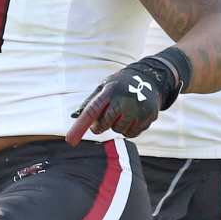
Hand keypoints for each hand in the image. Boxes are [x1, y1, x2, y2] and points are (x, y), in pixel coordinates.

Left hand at [66, 55, 183, 144]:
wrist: (149, 79)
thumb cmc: (120, 85)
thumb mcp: (104, 87)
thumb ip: (91, 102)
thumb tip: (74, 115)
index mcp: (110, 91)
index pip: (91, 111)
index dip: (80, 127)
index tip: (71, 140)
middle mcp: (124, 100)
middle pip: (105, 124)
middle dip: (100, 125)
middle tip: (101, 122)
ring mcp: (137, 110)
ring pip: (118, 130)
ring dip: (116, 126)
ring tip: (121, 114)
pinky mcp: (148, 118)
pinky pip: (131, 134)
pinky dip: (128, 130)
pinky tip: (131, 118)